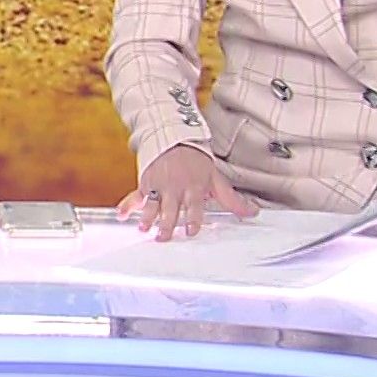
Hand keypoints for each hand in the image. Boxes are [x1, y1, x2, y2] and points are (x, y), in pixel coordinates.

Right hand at [116, 144, 257, 240]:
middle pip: (171, 209)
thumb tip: (253, 212)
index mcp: (194, 188)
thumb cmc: (197, 162)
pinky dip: (127, 205)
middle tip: (163, 237)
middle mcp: (176, 188)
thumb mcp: (215, 178)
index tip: (191, 230)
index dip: (192, 218)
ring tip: (144, 228)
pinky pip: (136, 196)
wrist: (175, 139)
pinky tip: (122, 215)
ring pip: (153, 204)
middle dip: (167, 223)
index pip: (194, 206)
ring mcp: (159, 185)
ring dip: (147, 217)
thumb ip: (231, 199)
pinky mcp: (146, 182)